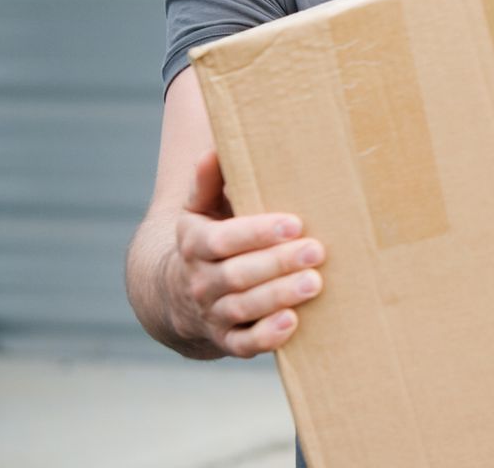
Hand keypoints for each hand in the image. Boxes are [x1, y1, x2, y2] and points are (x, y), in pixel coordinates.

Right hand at [169, 150, 325, 357]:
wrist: (177, 294)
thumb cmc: (209, 238)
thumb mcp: (200, 209)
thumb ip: (208, 182)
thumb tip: (214, 150)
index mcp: (194, 244)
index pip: (222, 240)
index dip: (257, 232)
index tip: (294, 223)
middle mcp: (199, 282)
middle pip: (236, 274)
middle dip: (277, 263)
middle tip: (316, 250)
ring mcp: (212, 313)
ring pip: (243, 308)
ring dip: (278, 296)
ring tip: (314, 283)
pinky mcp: (226, 340)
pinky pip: (243, 344)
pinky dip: (266, 337)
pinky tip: (292, 323)